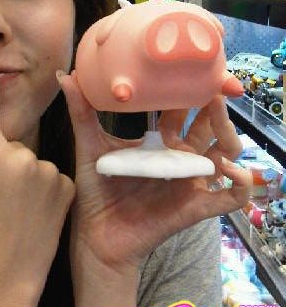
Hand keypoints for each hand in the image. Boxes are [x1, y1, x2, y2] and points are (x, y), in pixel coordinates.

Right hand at [0, 22, 74, 306]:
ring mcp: (46, 170)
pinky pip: (53, 174)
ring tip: (17, 210)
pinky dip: (45, 188)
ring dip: (24, 177)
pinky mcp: (67, 184)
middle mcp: (19, 156)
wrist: (4, 281)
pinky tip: (35, 213)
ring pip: (32, 160)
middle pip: (10, 143)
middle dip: (2, 163)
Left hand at [58, 70, 250, 274]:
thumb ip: (81, 112)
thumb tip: (66, 75)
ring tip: (223, 124)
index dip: (190, 91)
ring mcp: (190, 182)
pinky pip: (229, 199)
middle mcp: (179, 158)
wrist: (96, 235)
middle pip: (208, 127)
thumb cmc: (96, 190)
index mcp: (160, 141)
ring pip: (225, 155)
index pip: (183, 110)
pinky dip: (240, 186)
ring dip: (230, 137)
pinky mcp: (194, 208)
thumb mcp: (89, 147)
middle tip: (213, 92)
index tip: (191, 71)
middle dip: (215, 109)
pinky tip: (234, 172)